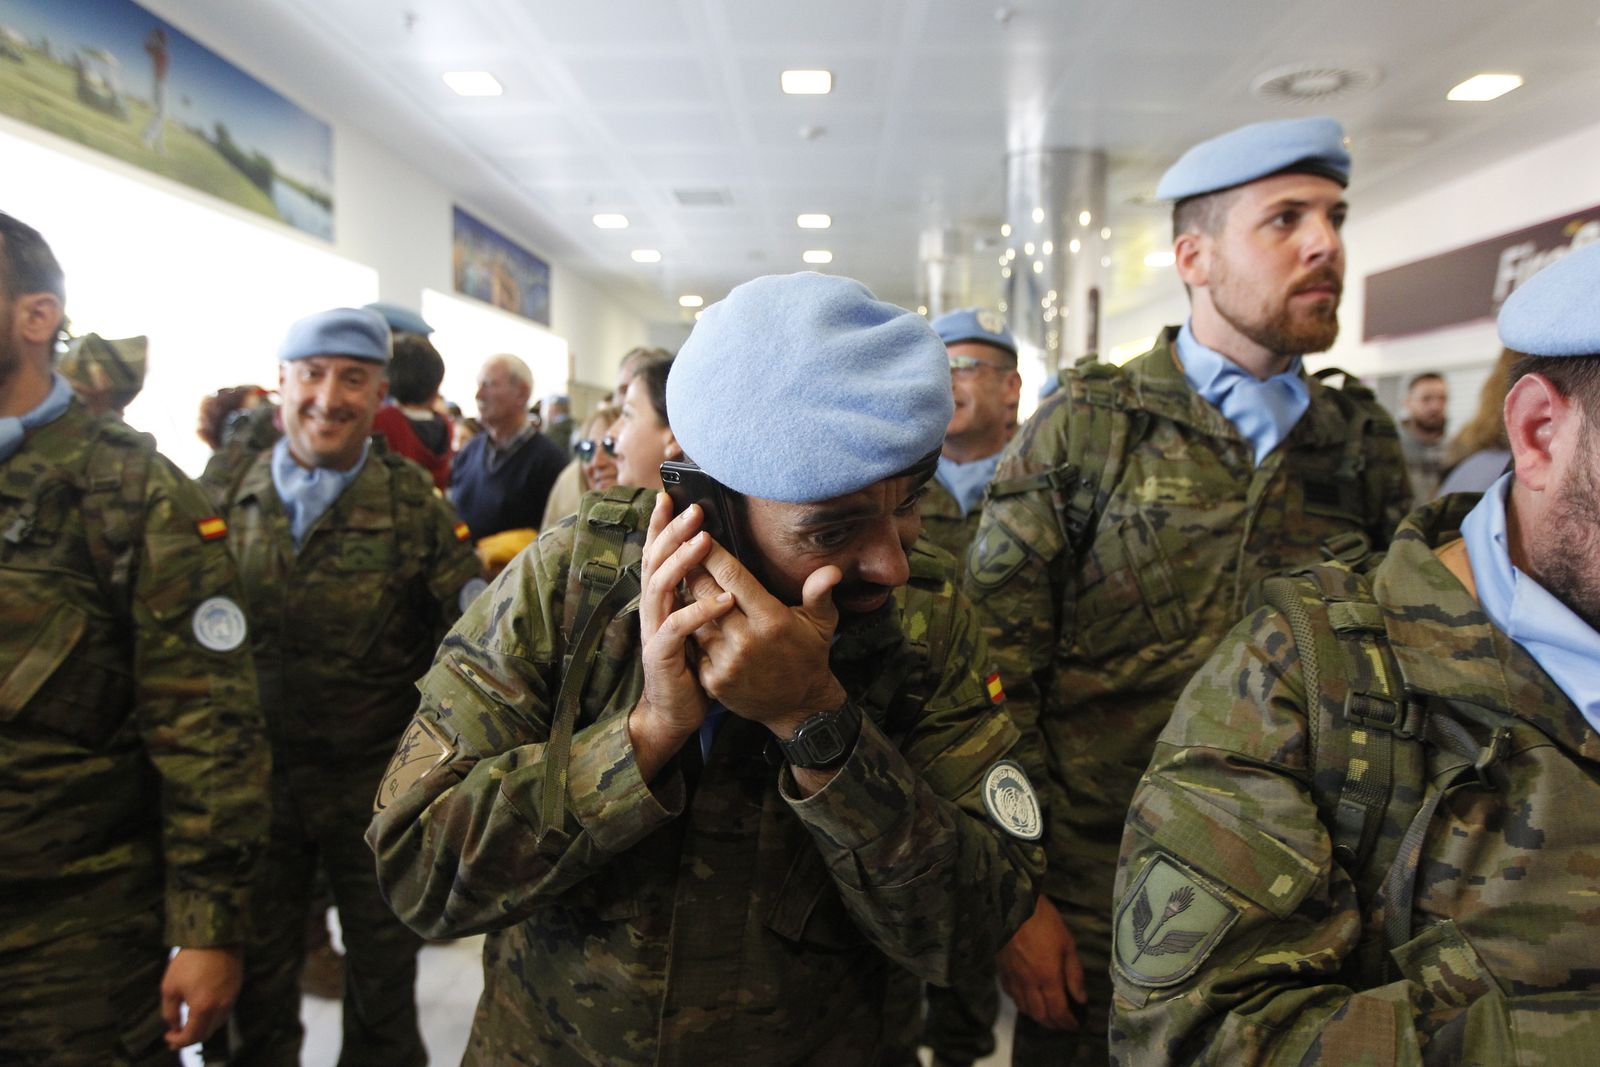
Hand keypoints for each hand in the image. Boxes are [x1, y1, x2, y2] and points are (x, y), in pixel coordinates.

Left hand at [161, 945, 242, 1048]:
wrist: (216, 937)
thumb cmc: (190, 960)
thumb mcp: (170, 986)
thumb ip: (169, 1011)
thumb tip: (173, 1025)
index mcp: (203, 1008)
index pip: (191, 1036)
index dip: (177, 1040)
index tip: (168, 1036)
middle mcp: (220, 1007)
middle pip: (206, 1034)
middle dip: (190, 1037)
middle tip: (177, 1033)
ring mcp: (231, 998)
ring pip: (217, 1023)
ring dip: (203, 1027)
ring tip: (189, 1022)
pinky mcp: (236, 989)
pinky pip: (224, 1011)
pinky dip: (212, 1016)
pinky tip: (202, 1008)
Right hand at [630, 494, 736, 780]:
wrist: (675, 712)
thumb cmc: (691, 664)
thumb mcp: (698, 622)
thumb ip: (701, 592)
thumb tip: (716, 562)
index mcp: (660, 599)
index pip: (657, 554)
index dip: (660, 526)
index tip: (669, 496)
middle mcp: (652, 609)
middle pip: (655, 561)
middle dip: (672, 532)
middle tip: (694, 508)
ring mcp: (653, 631)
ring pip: (659, 586)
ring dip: (682, 561)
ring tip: (705, 540)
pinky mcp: (661, 655)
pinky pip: (677, 628)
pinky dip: (699, 611)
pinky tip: (721, 598)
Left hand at [684, 541, 846, 736]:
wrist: (798, 706)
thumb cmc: (808, 655)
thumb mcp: (821, 623)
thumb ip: (820, 593)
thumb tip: (831, 570)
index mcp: (771, 619)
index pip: (733, 577)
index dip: (713, 554)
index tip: (700, 535)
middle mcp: (747, 639)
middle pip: (706, 593)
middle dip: (692, 570)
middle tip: (682, 552)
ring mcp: (727, 661)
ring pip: (694, 618)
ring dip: (686, 600)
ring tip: (679, 581)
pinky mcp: (714, 680)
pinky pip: (693, 646)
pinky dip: (689, 631)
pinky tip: (685, 618)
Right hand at [998, 894, 1086, 1030]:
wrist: (1012, 904)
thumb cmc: (1044, 920)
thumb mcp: (1067, 944)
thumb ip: (1074, 974)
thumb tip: (1080, 999)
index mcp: (1047, 977)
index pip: (1058, 1010)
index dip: (1068, 1022)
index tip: (1076, 1025)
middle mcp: (1028, 983)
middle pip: (1040, 1014)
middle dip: (1054, 1024)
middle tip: (1064, 1024)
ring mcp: (1013, 978)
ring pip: (1024, 1008)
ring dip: (1037, 1017)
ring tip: (1048, 1016)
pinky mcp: (1001, 970)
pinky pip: (1011, 995)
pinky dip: (1021, 1004)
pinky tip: (1027, 1000)